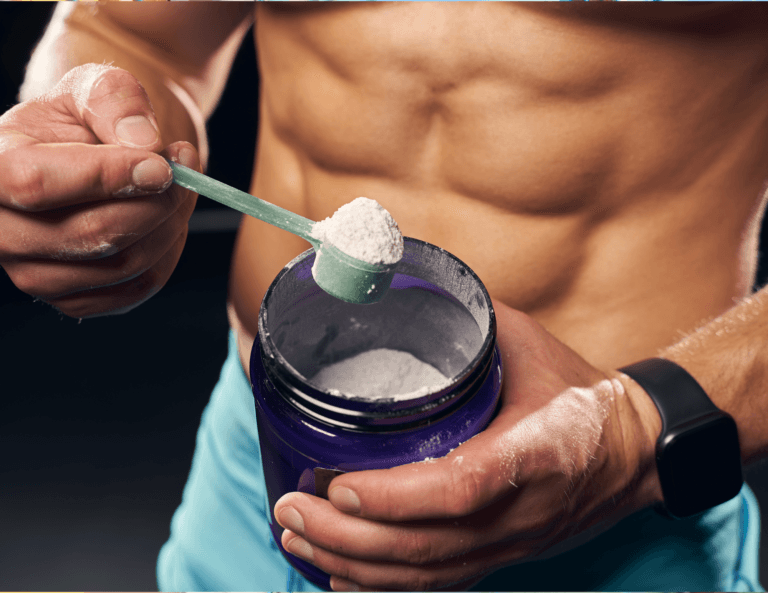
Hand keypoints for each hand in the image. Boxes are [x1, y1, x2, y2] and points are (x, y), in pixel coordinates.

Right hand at [0, 64, 199, 317]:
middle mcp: (1, 230)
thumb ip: (116, 100)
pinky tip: (168, 219)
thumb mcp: (96, 85)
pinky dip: (169, 252)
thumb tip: (144, 144)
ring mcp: (34, 273)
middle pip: (90, 234)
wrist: (95, 155)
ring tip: (180, 186)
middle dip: (154, 202)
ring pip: (122, 264)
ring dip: (169, 224)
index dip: (107, 176)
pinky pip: (139, 286)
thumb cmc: (89, 118)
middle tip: (182, 168)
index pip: (35, 183)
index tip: (162, 166)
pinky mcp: (75, 299)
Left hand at [273, 300, 662, 590]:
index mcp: (538, 450)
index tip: (337, 485)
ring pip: (428, 575)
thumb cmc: (579, 391)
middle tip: (290, 510)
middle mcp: (523, 511)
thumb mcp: (528, 343)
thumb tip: (400, 293)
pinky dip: (385, 589)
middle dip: (349, 537)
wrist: (636, 449)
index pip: (462, 487)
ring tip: (297, 540)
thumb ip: (468, 323)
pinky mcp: (504, 556)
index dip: (396, 496)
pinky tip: (340, 577)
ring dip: (355, 567)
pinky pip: (440, 585)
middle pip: (429, 545)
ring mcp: (512, 542)